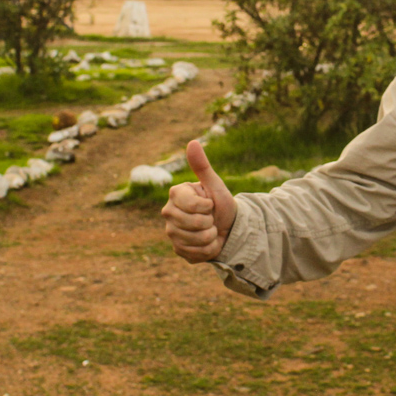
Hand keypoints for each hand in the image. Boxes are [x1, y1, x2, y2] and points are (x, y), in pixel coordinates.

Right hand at [161, 140, 236, 263]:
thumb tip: (192, 142)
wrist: (227, 228)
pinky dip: (208, 250)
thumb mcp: (215, 185)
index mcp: (175, 194)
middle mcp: (168, 212)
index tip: (210, 203)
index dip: (208, 206)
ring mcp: (171, 232)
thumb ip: (202, 166)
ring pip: (195, 240)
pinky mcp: (177, 249)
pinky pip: (195, 253)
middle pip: (194, 224)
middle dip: (210, 222)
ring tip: (210, 230)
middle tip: (211, 218)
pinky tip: (207, 243)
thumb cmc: (220, 203)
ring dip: (211, 237)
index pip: (192, 205)